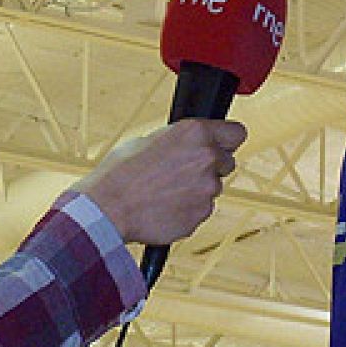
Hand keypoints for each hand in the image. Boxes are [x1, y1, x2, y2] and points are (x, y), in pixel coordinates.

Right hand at [74, 119, 246, 245]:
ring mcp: (207, 189)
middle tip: (181, 173)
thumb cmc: (120, 172)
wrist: (108, 208)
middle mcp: (207, 158)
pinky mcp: (202, 214)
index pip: (237, 132)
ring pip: (212, 188)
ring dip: (196, 190)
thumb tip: (188, 145)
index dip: (227, 140)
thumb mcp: (147, 139)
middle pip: (226, 162)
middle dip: (210, 167)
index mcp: (195, 133)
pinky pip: (200, 210)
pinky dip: (187, 210)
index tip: (222, 146)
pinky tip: (163, 207)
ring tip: (164, 192)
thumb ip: (179, 141)